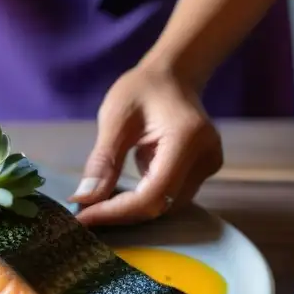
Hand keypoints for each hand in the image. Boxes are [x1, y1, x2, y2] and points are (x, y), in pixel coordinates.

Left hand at [70, 63, 222, 226]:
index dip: (118, 211)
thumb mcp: (115, 118)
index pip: (153, 194)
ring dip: (131, 209)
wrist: (173, 76)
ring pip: (166, 205)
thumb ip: (103, 160)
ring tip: (98, 204)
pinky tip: (119, 194)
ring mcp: (209, 166)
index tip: (84, 216)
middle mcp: (206, 158)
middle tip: (85, 212)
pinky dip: (143, 199)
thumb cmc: (142, 89)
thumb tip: (85, 199)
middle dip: (121, 213)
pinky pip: (170, 196)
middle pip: (161, 204)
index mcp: (187, 139)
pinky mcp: (204, 171)